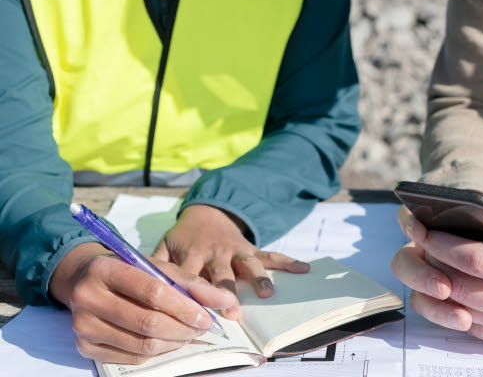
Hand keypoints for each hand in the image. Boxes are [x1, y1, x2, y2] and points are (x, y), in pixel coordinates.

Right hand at [50, 243, 230, 363]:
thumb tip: (225, 301)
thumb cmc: (128, 270)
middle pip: (148, 322)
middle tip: (202, 328)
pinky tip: (168, 340)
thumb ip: (190, 282)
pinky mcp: (85, 347)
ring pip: (142, 345)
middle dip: (183, 328)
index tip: (207, 317)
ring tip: (188, 333)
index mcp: (104, 269)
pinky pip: (132, 358)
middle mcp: (87, 298)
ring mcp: (83, 326)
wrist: (84, 280)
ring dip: (174, 342)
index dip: (185, 307)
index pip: (152, 292)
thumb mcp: (156, 266)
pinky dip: (157, 351)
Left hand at [153, 204, 309, 319]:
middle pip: (221, 274)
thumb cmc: (184, 237)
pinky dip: (287, 262)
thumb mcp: (165, 244)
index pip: (190, 275)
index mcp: (191, 253)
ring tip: (268, 294)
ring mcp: (235, 250)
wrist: (208, 211)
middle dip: (227, 292)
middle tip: (234, 311)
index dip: (192, 292)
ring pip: (248, 265)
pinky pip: (270, 255)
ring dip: (258, 279)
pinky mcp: (251, 249)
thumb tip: (140, 282)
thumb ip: (155, 263)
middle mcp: (215, 252)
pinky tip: (303, 268)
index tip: (195, 310)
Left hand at [394, 202, 482, 353]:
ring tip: (430, 258)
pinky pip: (474, 325)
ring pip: (462, 309)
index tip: (424, 228)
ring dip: (439, 284)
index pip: (477, 260)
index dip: (444, 244)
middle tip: (419, 241)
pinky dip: (457, 304)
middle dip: (433, 263)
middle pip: (461, 287)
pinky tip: (453, 281)